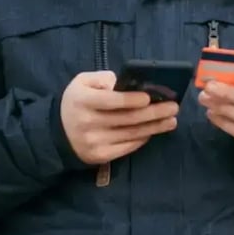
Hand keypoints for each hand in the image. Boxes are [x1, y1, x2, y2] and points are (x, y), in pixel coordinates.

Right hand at [60, 70, 178, 164]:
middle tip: (174, 107)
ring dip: (155, 127)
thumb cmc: (77, 101)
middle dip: (154, 113)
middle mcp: (88, 123)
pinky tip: (154, 131)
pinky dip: (143, 138)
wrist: (58, 132)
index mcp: (83, 101)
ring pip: (131, 134)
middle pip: (127, 118)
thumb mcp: (82, 82)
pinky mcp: (101, 156)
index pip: (111, 101)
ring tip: (172, 120)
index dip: (132, 99)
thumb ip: (103, 78)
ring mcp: (95, 142)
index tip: (150, 97)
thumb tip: (125, 84)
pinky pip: (127, 147)